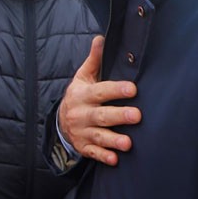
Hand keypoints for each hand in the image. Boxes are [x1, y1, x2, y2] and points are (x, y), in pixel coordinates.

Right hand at [58, 35, 141, 165]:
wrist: (60, 122)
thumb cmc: (80, 96)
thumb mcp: (83, 77)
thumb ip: (95, 60)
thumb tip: (102, 38)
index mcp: (82, 95)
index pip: (100, 91)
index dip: (115, 90)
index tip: (132, 89)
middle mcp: (81, 114)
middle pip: (100, 115)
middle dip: (118, 116)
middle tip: (137, 115)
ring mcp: (81, 132)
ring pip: (98, 136)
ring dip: (113, 140)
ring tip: (128, 143)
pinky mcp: (84, 147)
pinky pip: (93, 153)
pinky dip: (103, 156)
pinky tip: (115, 159)